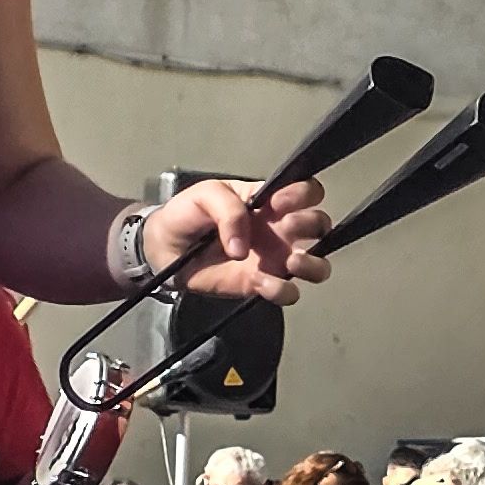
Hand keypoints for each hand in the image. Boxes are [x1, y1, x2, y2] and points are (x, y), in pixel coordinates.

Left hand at [148, 171, 327, 303]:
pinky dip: (281, 290)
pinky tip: (259, 283)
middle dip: (311, 224)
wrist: (164, 249)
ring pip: (318, 263)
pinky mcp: (262, 285)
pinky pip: (288, 292)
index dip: (302, 195)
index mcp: (269, 200)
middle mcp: (279, 228)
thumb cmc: (188, 214)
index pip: (306, 191)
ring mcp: (274, 259)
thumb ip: (229, 211)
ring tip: (289, 262)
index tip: (277, 203)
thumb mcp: (205, 195)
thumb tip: (243, 248)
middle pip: (320, 224)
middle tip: (285, 226)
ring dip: (312, 263)